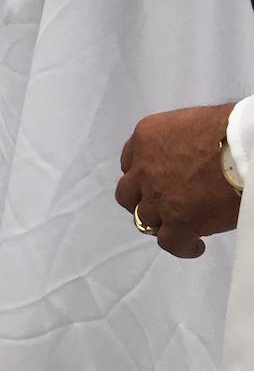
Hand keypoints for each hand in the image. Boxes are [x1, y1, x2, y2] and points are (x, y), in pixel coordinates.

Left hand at [115, 103, 240, 258]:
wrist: (247, 148)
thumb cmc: (230, 129)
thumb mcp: (190, 123)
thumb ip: (176, 143)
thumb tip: (185, 158)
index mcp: (146, 138)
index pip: (130, 162)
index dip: (142, 176)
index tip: (155, 182)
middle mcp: (144, 169)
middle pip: (129, 194)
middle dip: (142, 201)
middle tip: (162, 205)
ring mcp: (158, 198)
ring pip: (144, 219)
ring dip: (160, 222)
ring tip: (181, 224)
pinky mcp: (179, 222)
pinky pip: (169, 242)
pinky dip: (181, 246)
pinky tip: (195, 245)